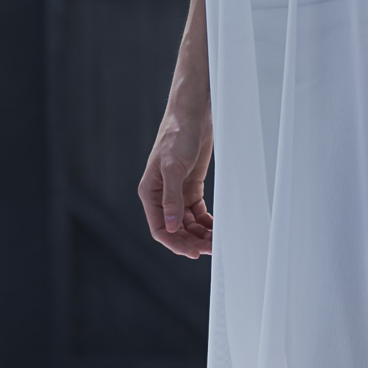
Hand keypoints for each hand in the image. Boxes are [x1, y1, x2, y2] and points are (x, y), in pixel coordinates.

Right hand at [139, 103, 214, 257]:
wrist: (193, 115)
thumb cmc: (177, 136)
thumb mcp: (173, 167)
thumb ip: (172, 198)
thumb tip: (172, 226)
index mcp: (150, 193)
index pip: (161, 228)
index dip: (176, 243)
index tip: (194, 253)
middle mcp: (162, 196)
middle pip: (176, 228)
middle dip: (192, 241)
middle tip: (211, 249)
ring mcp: (178, 192)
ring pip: (188, 223)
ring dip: (201, 233)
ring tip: (217, 241)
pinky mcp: (192, 187)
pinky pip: (198, 212)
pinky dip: (206, 221)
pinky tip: (217, 227)